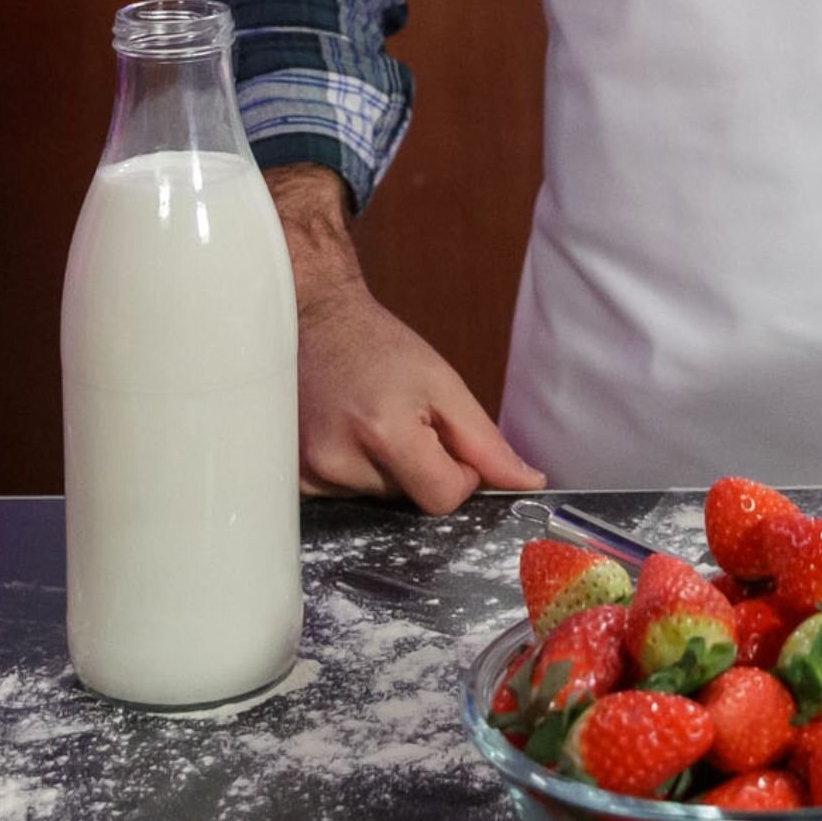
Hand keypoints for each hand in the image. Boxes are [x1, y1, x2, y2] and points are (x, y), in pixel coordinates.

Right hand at [267, 164, 546, 512]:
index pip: (444, 498)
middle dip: (417, 466)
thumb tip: (527, 483)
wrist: (313, 319)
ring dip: (383, 469)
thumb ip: (486, 442)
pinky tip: (346, 434)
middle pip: (409, 501)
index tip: (442, 438)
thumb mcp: (443, 383)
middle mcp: (340, 460)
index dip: (457, 474)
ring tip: (367, 420)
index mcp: (386, 433)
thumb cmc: (379, 346)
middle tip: (398, 418)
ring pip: (377, 500)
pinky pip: (345, 497)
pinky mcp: (294, 478)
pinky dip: (355, 472)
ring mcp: (310, 473)